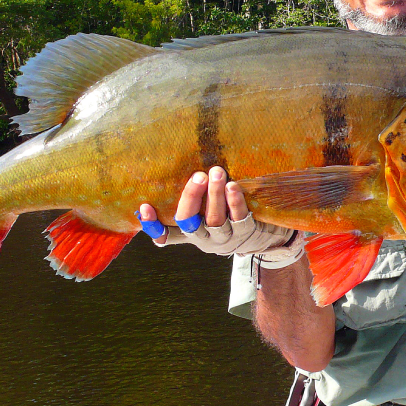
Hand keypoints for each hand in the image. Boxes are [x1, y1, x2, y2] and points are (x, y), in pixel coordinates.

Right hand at [137, 167, 299, 260]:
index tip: (144, 207)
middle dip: (191, 198)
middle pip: (189, 222)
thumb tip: (174, 166)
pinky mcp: (245, 233)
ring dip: (215, 195)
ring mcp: (225, 238)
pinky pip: (239, 218)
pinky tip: (233, 187)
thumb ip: (191, 201)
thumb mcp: (205, 215)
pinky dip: (235, 202)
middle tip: (197, 176)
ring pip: (215, 219)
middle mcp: (203, 239)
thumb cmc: (226, 218)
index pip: (165, 235)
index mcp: (189, 234)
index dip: (153, 225)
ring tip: (216, 173)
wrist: (261, 237)